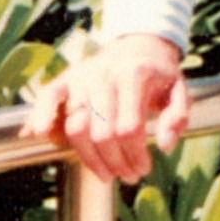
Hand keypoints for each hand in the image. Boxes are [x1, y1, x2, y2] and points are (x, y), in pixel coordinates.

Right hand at [21, 33, 189, 184]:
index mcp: (135, 77)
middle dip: (115, 162)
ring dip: (89, 158)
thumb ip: (177, 117)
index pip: (129, 127)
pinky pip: (48, 97)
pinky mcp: (66, 78)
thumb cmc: (159, 74)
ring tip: (105, 174)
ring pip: (76, 126)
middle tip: (128, 176)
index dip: (135, 155)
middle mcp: (105, 76)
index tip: (144, 169)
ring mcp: (82, 77)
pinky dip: (41, 115)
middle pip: (102, 133)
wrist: (139, 44)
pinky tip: (40, 134)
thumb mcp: (179, 91)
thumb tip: (164, 146)